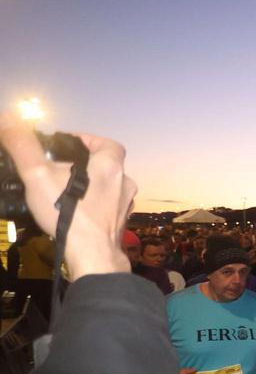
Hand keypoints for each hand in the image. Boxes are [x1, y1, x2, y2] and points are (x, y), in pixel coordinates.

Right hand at [0, 114, 135, 278]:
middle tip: (61, 169)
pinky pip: (108, 208)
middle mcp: (125, 184)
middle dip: (86, 165)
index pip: (107, 144)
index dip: (89, 140)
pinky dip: (95, 206)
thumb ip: (23, 146)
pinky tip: (77, 212)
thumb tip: (7, 118)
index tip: (69, 144)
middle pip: (107, 166)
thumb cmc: (68, 212)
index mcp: (111, 166)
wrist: (92, 255)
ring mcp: (125, 206)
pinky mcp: (121, 225)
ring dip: (91, 186)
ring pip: (108, 188)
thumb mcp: (38, 174)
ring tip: (65, 191)